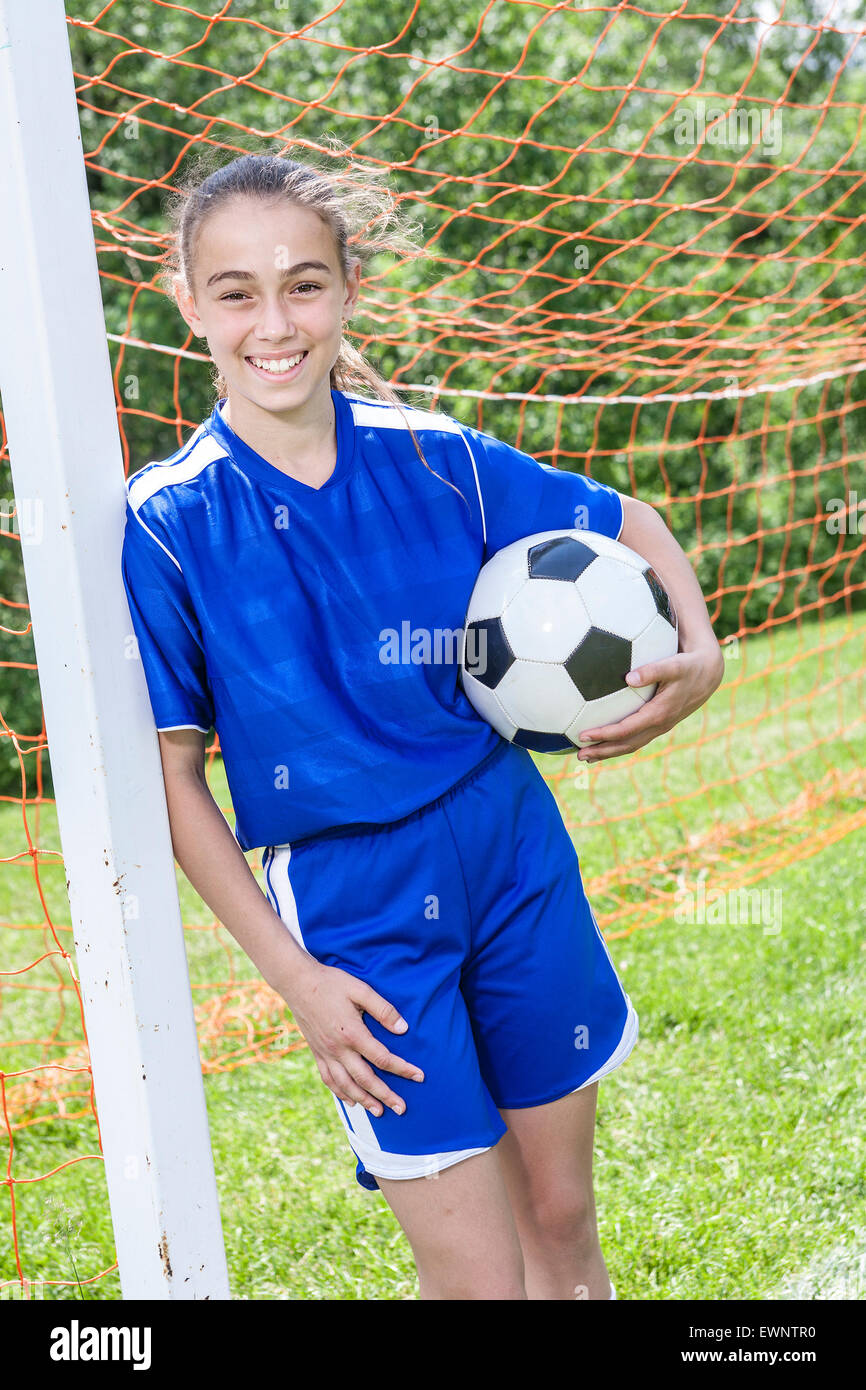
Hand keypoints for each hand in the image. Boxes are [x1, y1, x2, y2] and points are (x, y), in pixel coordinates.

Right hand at [282, 959, 424, 1116]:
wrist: (297, 982)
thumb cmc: (331, 983)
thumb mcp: (360, 989)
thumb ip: (383, 1010)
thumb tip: (403, 1029)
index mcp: (352, 1033)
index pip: (383, 1058)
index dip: (403, 1069)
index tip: (419, 1077)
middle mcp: (338, 1049)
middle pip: (365, 1079)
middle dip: (385, 1096)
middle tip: (402, 1109)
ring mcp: (325, 1053)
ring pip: (346, 1085)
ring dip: (364, 1100)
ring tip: (379, 1112)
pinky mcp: (316, 1052)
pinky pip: (328, 1079)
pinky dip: (340, 1093)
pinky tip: (350, 1100)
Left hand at [576, 644, 723, 761]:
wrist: (708, 675)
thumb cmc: (688, 666)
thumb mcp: (673, 665)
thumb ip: (652, 670)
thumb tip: (629, 677)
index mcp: (658, 714)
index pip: (626, 729)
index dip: (604, 734)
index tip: (583, 735)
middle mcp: (659, 725)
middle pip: (626, 744)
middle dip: (602, 751)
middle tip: (578, 754)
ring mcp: (660, 727)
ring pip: (631, 745)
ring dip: (608, 752)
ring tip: (586, 756)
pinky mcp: (659, 724)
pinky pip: (636, 739)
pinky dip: (619, 745)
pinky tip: (605, 744)